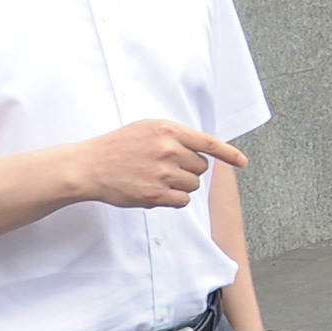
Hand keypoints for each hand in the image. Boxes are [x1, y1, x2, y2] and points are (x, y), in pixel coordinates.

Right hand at [65, 119, 245, 211]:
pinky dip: (173, 199)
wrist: (89, 167)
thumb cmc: (117, 147)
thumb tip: (202, 148)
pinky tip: (156, 191)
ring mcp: (162, 174)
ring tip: (157, 178)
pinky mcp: (155, 195)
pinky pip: (182, 201)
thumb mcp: (146, 128)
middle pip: (201, 168)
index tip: (242, 162)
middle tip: (166, 167)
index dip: (229, 154)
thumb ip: (174, 135)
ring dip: (180, 186)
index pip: (209, 143)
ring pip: (193, 186)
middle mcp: (169, 151)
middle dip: (189, 170)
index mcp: (168, 131)